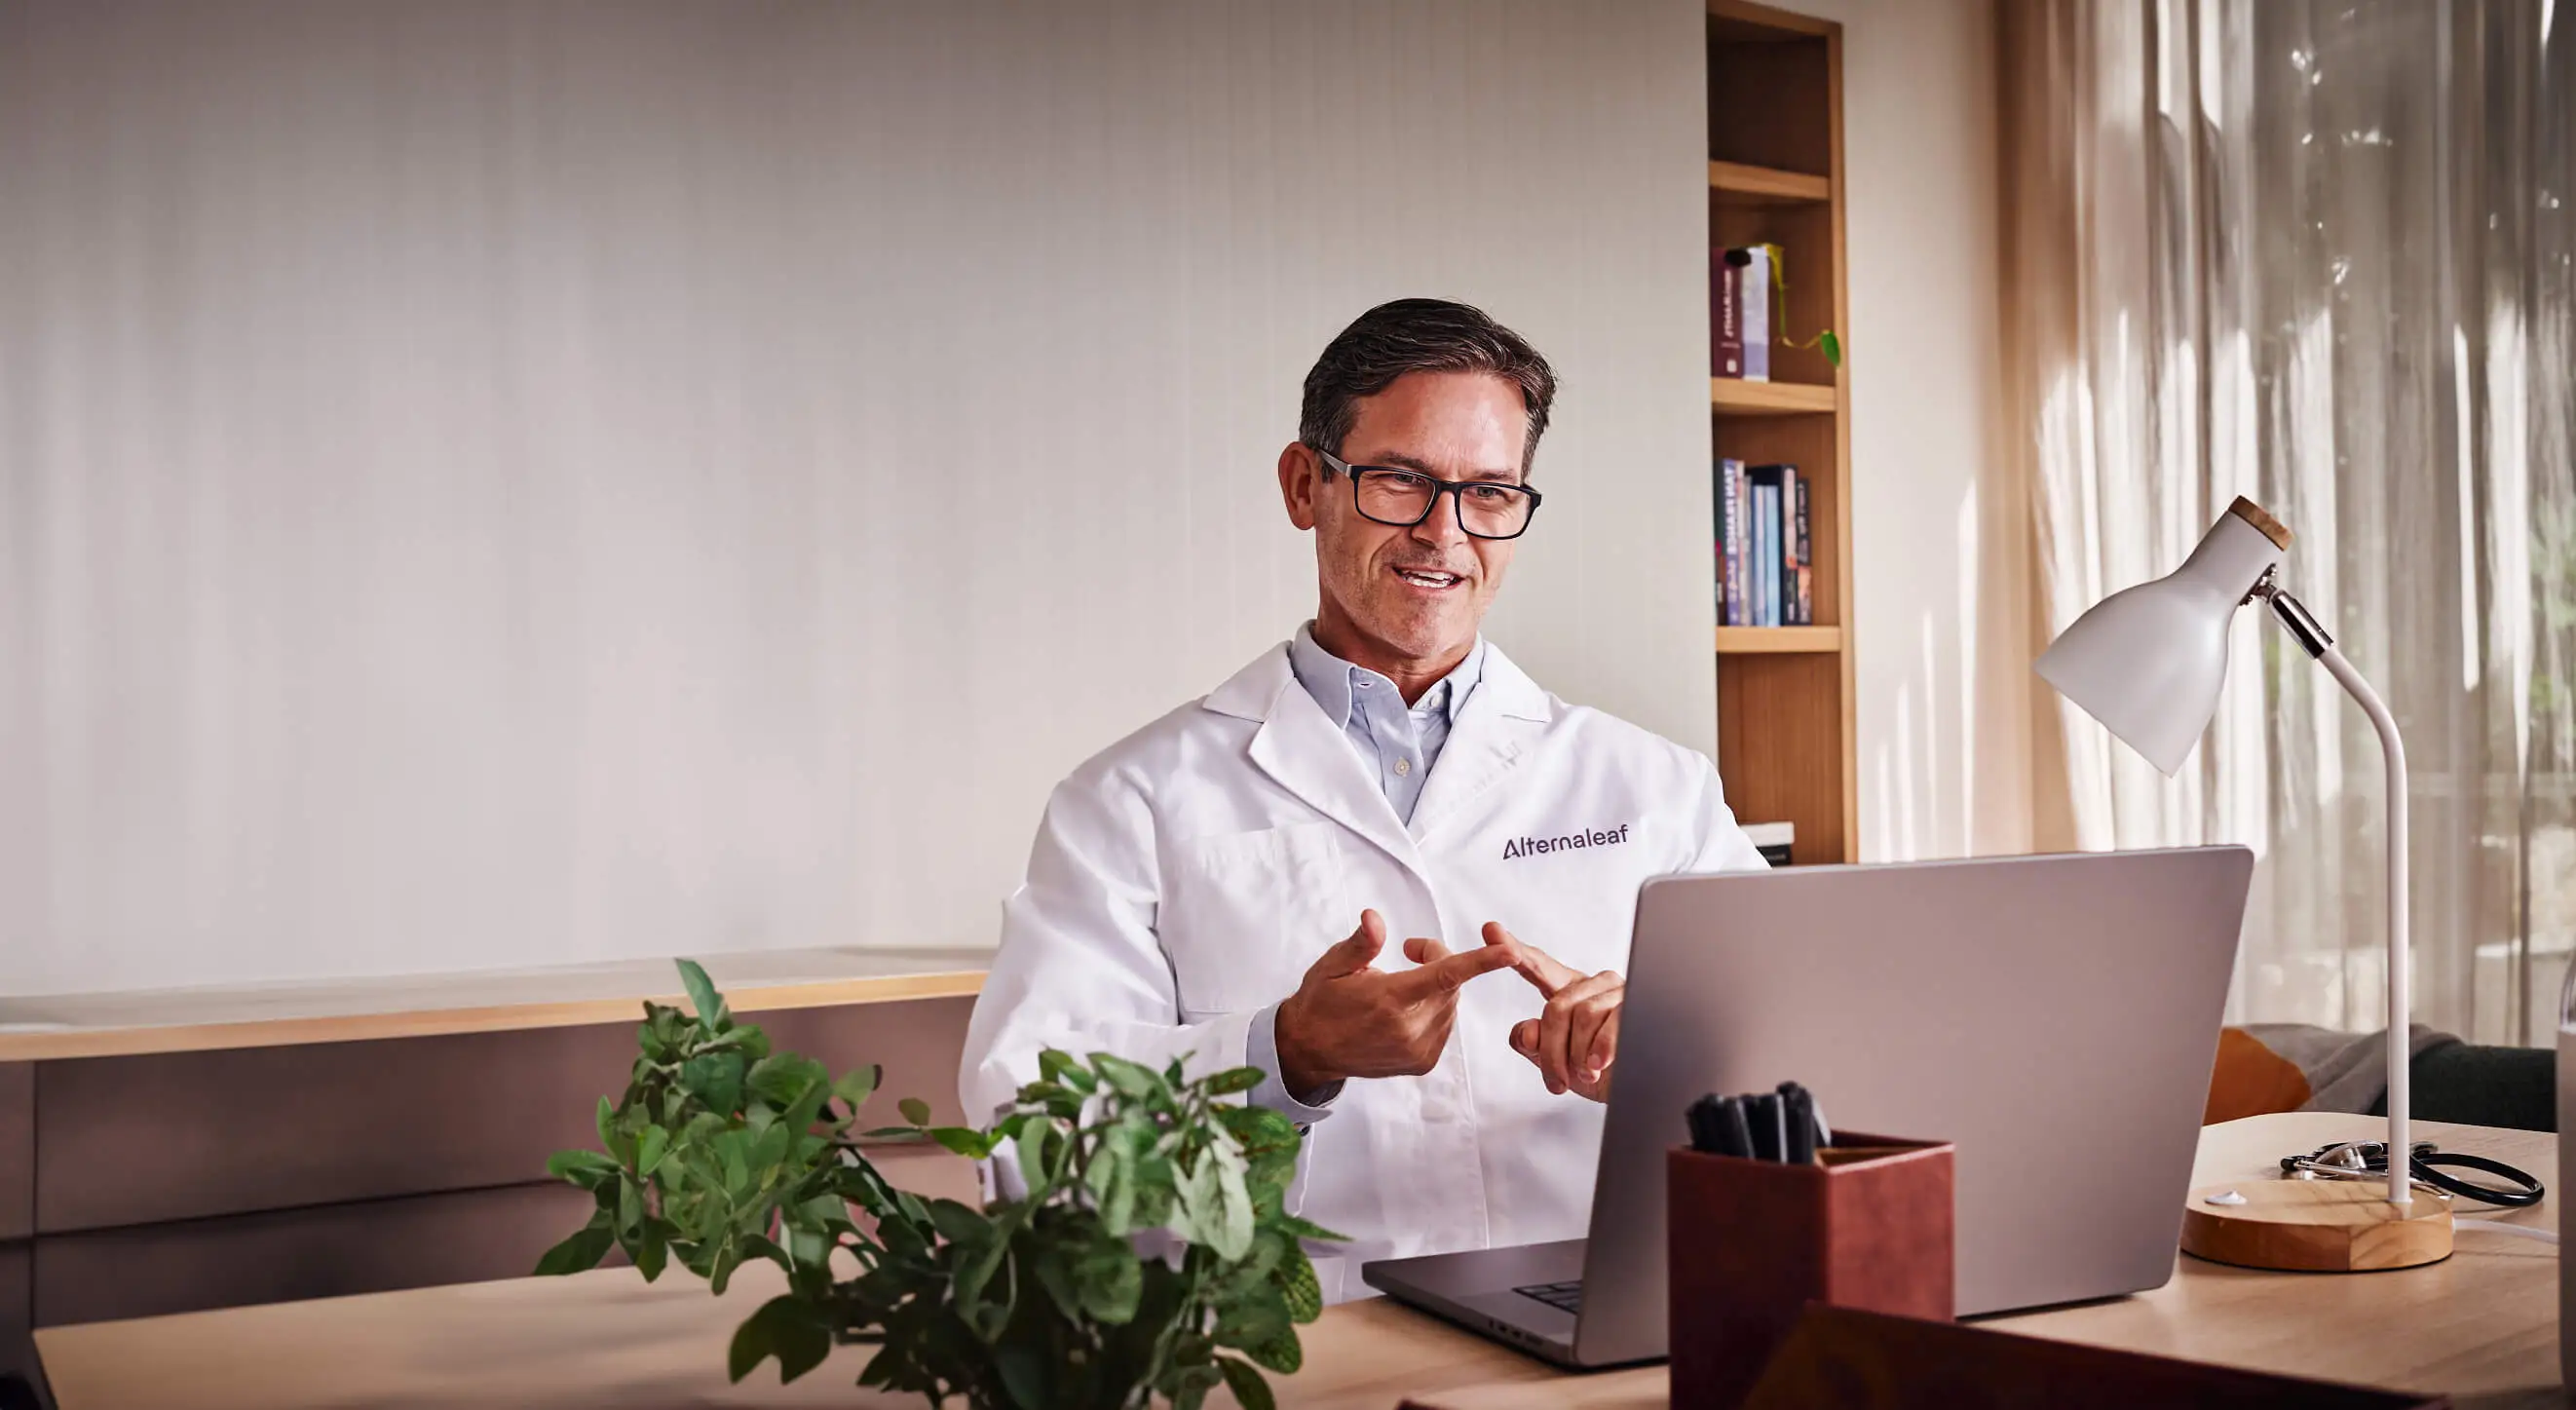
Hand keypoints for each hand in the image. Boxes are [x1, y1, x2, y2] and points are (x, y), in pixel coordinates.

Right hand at [1274, 910, 1518, 1099]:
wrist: (1309, 1050)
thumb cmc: (1321, 1002)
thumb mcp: (1332, 965)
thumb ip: (1361, 943)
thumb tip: (1374, 918)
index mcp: (1389, 999)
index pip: (1445, 975)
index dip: (1481, 962)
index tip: (1510, 952)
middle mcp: (1408, 1028)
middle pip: (1451, 983)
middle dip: (1438, 960)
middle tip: (1410, 951)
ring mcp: (1417, 1050)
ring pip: (1449, 1004)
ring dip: (1437, 987)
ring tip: (1400, 984)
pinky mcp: (1422, 1062)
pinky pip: (1444, 1025)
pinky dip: (1433, 1010)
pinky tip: (1404, 1011)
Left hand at [1492, 923, 1622, 1101]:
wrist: (1644, 1090)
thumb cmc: (1601, 1074)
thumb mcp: (1559, 1063)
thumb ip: (1534, 1044)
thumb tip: (1526, 1029)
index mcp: (1571, 992)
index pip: (1539, 968)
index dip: (1514, 949)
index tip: (1490, 930)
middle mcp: (1595, 985)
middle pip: (1556, 1007)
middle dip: (1552, 1051)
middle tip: (1556, 1082)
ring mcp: (1619, 992)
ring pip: (1583, 1016)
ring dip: (1579, 1055)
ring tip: (1586, 1074)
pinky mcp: (1638, 1004)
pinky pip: (1610, 1023)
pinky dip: (1600, 1050)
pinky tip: (1599, 1065)